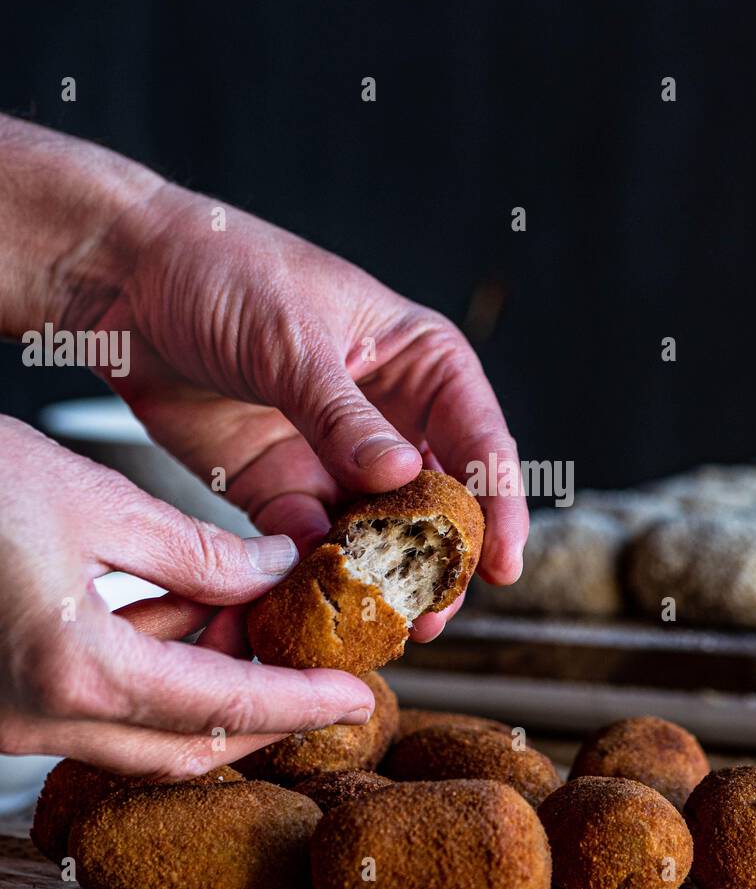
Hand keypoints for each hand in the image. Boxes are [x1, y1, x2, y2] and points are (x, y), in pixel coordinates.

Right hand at [0, 417, 375, 776]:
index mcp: (74, 670)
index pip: (224, 708)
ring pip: (143, 733)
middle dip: (265, 714)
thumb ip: (196, 552)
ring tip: (261, 627)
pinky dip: (154, 675)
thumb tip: (273, 569)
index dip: (300, 704)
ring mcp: (11, 718)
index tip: (356, 699)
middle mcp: (39, 716)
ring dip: (210, 690)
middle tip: (323, 675)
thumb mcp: (93, 502)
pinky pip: (98, 709)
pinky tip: (188, 618)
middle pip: (189, 745)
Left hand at [60, 176, 526, 649]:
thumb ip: (344, 417)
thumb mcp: (291, 338)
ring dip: (377, 575)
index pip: (476, 436)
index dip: (497, 504)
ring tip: (380, 621)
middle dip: (437, 557)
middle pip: (433, 497)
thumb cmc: (220, 267)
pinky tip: (312, 595)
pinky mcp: (275, 483)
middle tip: (435, 611)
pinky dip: (310, 569)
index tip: (502, 563)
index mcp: (415, 359)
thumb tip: (402, 475)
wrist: (120, 276)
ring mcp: (330, 452)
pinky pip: (305, 538)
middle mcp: (383, 412)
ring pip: (373, 530)